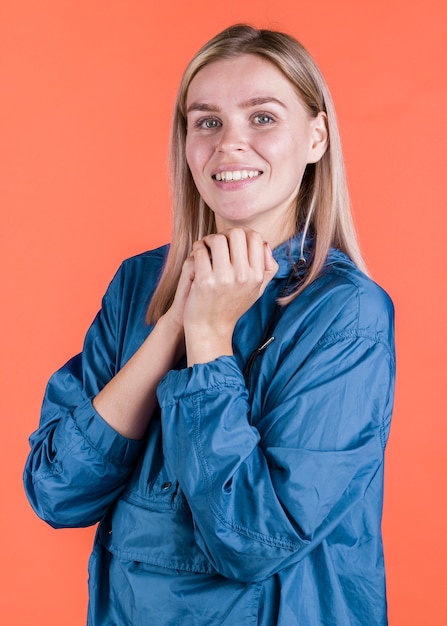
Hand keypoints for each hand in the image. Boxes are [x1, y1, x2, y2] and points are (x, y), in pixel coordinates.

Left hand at [184, 228, 277, 364]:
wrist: (210, 327)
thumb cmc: (232, 305)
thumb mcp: (257, 290)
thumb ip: (267, 268)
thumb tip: (265, 244)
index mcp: (256, 276)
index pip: (255, 238)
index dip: (243, 233)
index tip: (233, 240)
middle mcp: (243, 277)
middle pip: (237, 234)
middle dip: (226, 234)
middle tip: (218, 242)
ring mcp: (223, 278)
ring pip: (218, 239)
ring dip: (210, 239)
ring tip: (207, 246)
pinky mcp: (204, 280)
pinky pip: (201, 249)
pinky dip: (198, 247)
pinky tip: (198, 253)